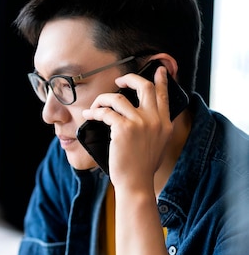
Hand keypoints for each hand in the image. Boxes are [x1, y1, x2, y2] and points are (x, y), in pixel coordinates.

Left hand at [82, 66, 173, 191]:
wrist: (136, 184)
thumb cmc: (141, 168)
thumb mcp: (158, 145)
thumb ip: (155, 129)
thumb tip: (144, 118)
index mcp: (165, 124)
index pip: (164, 95)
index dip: (161, 79)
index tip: (159, 69)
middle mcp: (155, 120)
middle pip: (144, 86)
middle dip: (130, 79)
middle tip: (119, 81)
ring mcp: (140, 123)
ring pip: (118, 98)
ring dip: (103, 99)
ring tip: (96, 106)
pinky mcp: (123, 128)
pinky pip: (105, 112)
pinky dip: (94, 112)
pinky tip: (88, 115)